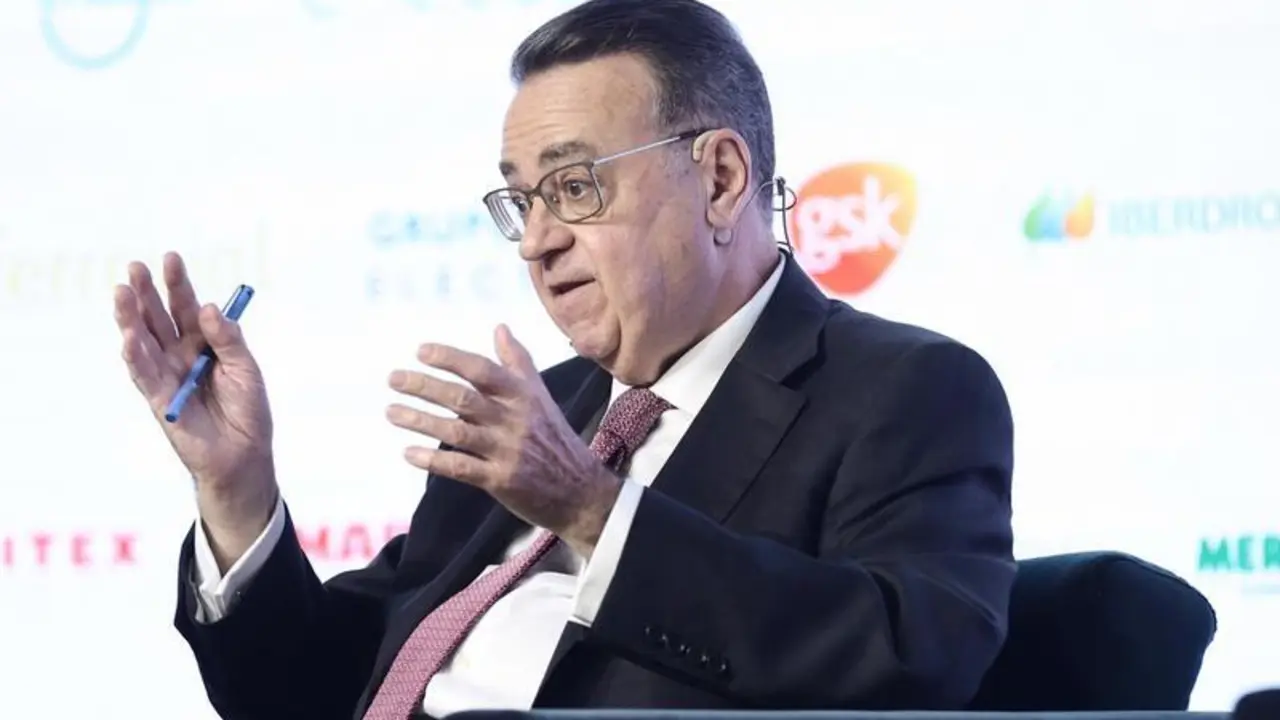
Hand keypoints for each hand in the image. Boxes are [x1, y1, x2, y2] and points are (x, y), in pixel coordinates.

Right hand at [113, 252, 276, 566]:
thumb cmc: (249, 410)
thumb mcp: (246, 369)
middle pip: (158, 318)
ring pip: (143, 341)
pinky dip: (134, 355)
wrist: (244, 454)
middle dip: (146, 292)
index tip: (170, 258)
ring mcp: (166, 375)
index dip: (178, 284)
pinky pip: (143, 374)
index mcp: (204, 343)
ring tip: (121, 293)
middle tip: (134, 267)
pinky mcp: (158, 398)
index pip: (187, 307)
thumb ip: (228, 340)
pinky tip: (128, 335)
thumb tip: (207, 308)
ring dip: (131, 317)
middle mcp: (180, 354)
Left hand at [386, 325, 619, 556]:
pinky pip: (461, 467)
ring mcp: (507, 451)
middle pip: (463, 398)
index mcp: (523, 396)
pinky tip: (409, 453)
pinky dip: (433, 460)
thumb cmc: (554, 438)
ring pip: (457, 431)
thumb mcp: (541, 396)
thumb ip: (518, 362)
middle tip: (393, 379)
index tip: (420, 351)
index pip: (482, 370)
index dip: (451, 359)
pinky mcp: (501, 480)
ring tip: (391, 412)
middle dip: (425, 387)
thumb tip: (499, 327)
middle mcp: (515, 420)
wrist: (580, 490)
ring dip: (420, 421)